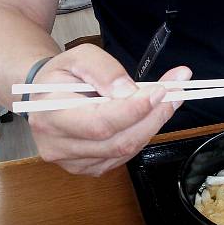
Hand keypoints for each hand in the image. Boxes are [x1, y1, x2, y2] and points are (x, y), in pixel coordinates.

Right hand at [28, 44, 191, 175]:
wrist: (45, 97)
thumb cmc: (62, 75)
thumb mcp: (79, 57)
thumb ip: (104, 70)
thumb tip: (130, 91)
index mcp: (51, 116)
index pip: (100, 122)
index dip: (135, 109)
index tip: (162, 89)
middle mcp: (59, 147)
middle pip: (120, 141)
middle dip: (155, 115)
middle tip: (178, 90)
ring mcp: (75, 162)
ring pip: (127, 149)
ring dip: (155, 122)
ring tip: (172, 97)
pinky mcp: (91, 168)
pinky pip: (126, 155)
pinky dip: (145, 133)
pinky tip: (152, 114)